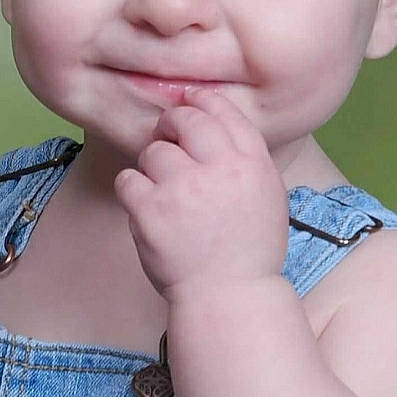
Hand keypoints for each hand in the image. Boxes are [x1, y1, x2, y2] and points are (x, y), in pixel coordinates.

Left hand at [115, 88, 288, 299]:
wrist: (228, 297)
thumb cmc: (249, 248)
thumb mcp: (267, 195)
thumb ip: (246, 157)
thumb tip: (215, 121)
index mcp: (253, 164)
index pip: (225, 112)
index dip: (203, 100)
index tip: (189, 99)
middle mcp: (220, 169)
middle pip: (185, 120)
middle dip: (171, 123)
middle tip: (166, 137)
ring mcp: (183, 189)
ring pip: (154, 150)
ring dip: (153, 165)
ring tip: (163, 190)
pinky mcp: (150, 211)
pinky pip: (128, 179)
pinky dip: (133, 190)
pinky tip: (146, 207)